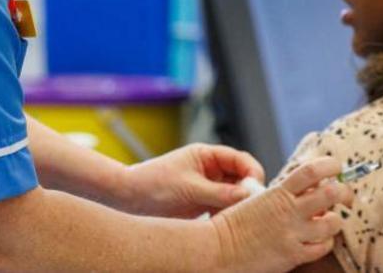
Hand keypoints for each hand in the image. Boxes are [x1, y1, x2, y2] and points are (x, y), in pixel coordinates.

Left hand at [118, 143, 265, 217]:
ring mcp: (208, 187)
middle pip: (242, 179)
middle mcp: (211, 169)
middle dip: (248, 193)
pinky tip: (225, 227)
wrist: (127, 199)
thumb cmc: (153, 184)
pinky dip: (228, 217)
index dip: (252, 174)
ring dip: (238, 207)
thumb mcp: (189, 188)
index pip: (241, 160)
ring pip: (235, 196)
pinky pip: (224, 210)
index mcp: (207, 155)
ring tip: (236, 220)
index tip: (255, 190)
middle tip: (250, 209)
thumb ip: (219, 192)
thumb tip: (248, 194)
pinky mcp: (203, 205)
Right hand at [211, 156, 352, 271]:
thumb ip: (282, 194)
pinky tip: (319, 239)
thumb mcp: (257, 200)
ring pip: (333, 222)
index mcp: (277, 192)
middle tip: (344, 196)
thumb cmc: (236, 224)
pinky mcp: (293, 254)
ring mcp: (292, 233)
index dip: (330, 165)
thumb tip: (310, 187)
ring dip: (336, 220)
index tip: (336, 167)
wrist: (219, 249)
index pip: (311, 170)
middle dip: (344, 193)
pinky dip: (326, 242)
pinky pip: (323, 247)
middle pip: (331, 193)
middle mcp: (288, 211)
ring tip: (329, 221)